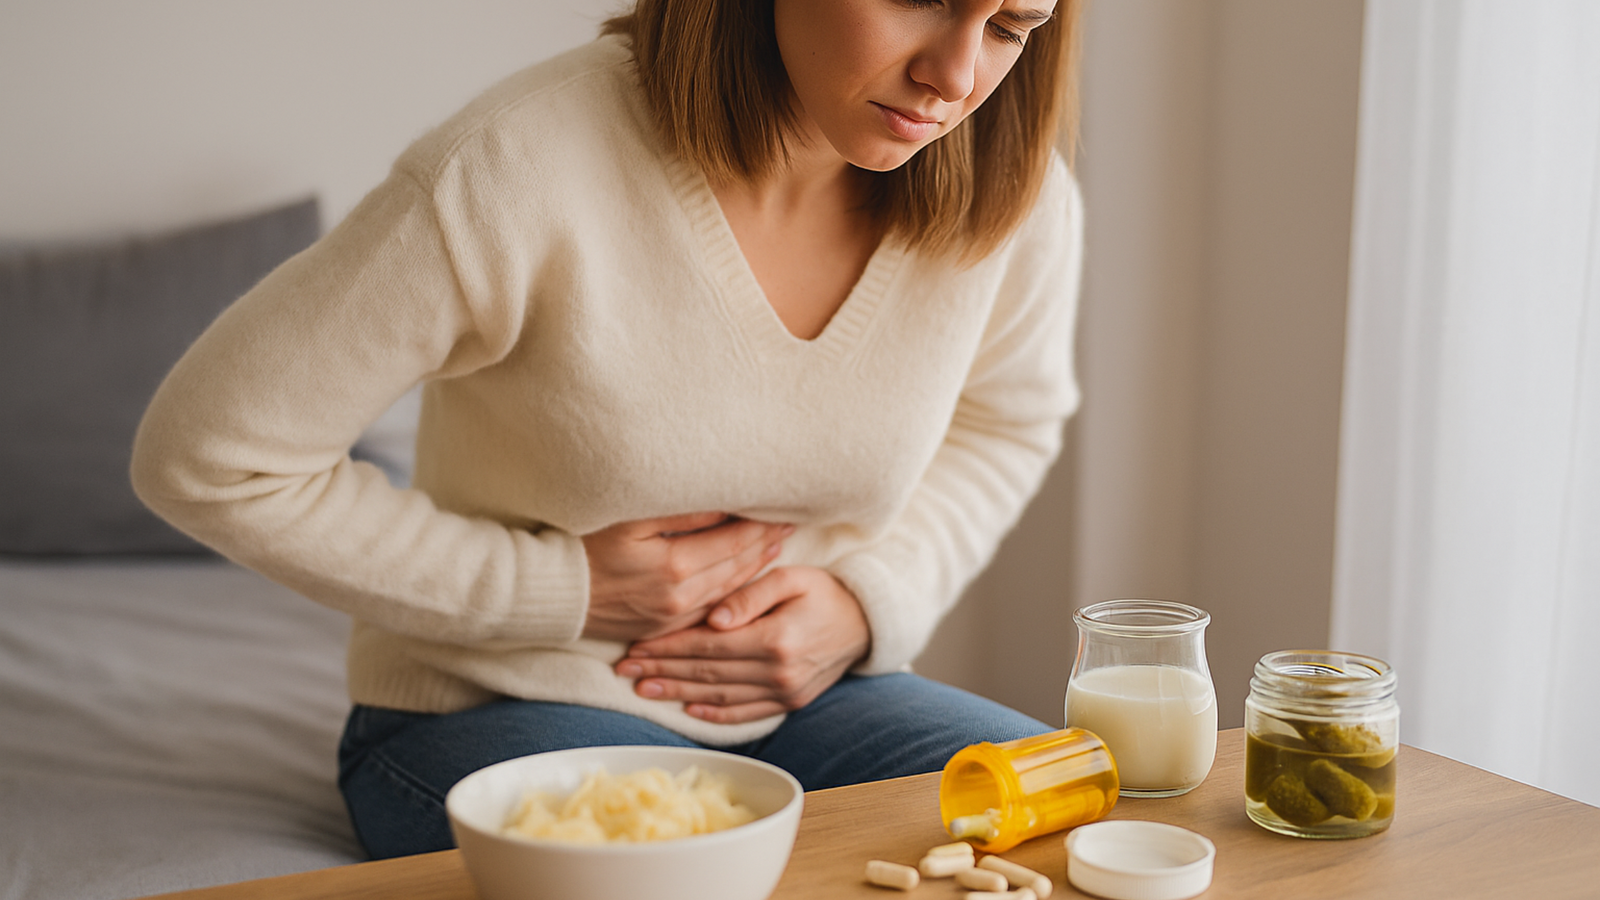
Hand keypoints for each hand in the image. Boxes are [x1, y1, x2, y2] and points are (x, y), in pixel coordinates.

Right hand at [580, 513, 792, 642]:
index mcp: (675, 565)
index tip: (783, 509)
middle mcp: (681, 596)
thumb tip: (723, 503)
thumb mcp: (630, 519)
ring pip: (729, 590)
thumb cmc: (585, 545)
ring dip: (755, 567)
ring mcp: (674, 616)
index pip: (734, 540)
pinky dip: (733, 591)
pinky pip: (711, 609)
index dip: (761, 524)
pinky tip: (743, 577)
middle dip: (765, 543)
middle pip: (738, 566)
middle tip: (790, 523)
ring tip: (775, 546)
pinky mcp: (664, 627)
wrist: (553, 593)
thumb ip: (680, 513)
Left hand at [614, 566, 870, 723]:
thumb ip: (749, 595)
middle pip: (707, 673)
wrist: (864, 622)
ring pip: (721, 697)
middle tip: (625, 670)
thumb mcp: (791, 578)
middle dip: (663, 671)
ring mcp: (786, 692)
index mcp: (775, 638)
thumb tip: (714, 620)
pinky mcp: (791, 703)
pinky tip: (689, 710)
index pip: (708, 645)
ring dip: (679, 694)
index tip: (636, 647)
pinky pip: (747, 714)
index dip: (668, 647)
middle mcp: (779, 671)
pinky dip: (716, 714)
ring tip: (644, 689)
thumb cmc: (823, 591)